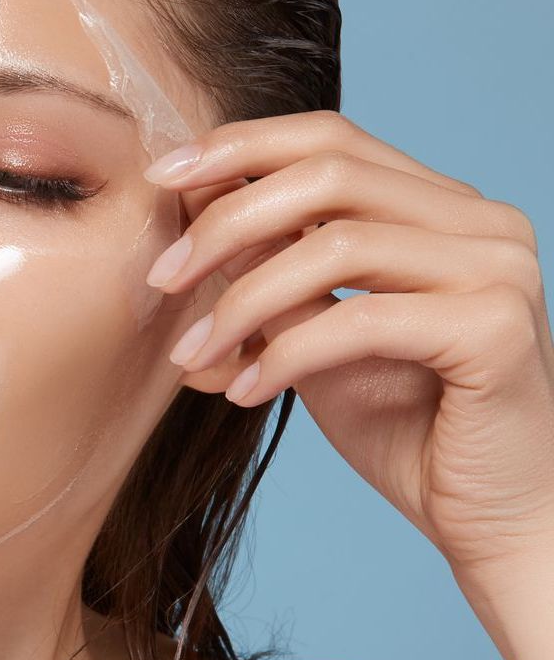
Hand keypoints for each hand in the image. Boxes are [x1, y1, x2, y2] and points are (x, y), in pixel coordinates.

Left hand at [141, 109, 553, 578]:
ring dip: (242, 301)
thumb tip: (194, 224)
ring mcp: (497, 269)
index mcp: (441, 209)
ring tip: (192, 354)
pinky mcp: (495, 328)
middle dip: (224, 222)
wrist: (491, 519)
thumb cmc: (408, 430)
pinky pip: (362, 320)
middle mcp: (480, 222)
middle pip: (328, 176)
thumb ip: (276, 278)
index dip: (239, 148)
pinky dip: (286, 354)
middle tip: (161, 277)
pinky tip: (245, 392)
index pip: (331, 140)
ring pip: (336, 246)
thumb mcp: (319, 341)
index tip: (163, 179)